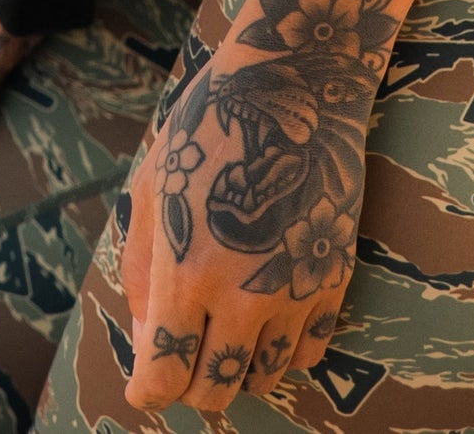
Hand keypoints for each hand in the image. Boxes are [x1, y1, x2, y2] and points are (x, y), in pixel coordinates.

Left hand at [119, 0, 390, 414]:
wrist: (295, 83)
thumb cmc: (209, 125)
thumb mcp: (151, 186)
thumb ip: (141, 270)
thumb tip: (148, 335)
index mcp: (186, 273)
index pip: (164, 379)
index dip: (148, 389)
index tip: (146, 379)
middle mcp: (241, 295)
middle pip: (213, 390)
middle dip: (190, 382)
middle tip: (184, 351)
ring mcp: (293, 289)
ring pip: (264, 379)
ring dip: (239, 369)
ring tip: (225, 334)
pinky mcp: (331, 276)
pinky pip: (311, 352)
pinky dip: (285, 351)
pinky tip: (270, 320)